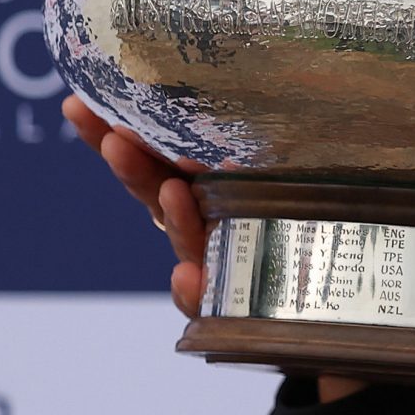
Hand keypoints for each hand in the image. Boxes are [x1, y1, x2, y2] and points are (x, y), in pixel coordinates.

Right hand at [63, 94, 365, 400]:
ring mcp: (217, 262)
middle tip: (115, 141)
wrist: (335, 308)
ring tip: (171, 192)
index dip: (114, 133)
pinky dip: (194, 290)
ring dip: (175, 216)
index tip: (79, 106)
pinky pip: (208, 300)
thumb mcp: (304, 175)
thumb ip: (274, 152)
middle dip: (134, 168)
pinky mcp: (231, 305)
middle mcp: (204, 222)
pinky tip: (188, 276)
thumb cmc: (313, 229)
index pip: (159, 154)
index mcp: (212, 184)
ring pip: (184, 239)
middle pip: (157, 192)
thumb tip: (248, 130)